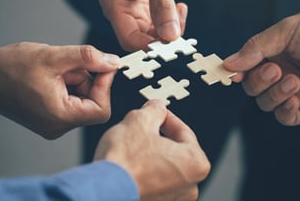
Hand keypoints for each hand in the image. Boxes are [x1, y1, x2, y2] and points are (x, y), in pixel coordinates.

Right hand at [0, 42, 118, 138]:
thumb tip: (113, 62)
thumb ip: (88, 58)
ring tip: (54, 70)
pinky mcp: (48, 118)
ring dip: (75, 80)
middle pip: (92, 104)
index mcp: (60, 117)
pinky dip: (67, 85)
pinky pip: (70, 101)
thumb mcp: (54, 56)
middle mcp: (57, 126)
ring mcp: (52, 124)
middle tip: (67, 65)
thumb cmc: (11, 67)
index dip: (106, 86)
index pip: (102, 109)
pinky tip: (50, 76)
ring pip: (81, 100)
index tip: (102, 65)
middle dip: (86, 80)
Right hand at [94, 100, 209, 200]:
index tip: (157, 112)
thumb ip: (154, 110)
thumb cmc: (124, 164)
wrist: (103, 190)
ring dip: (150, 157)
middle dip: (158, 138)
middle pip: (175, 152)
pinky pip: (153, 185)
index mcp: (196, 164)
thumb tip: (157, 107)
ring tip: (132, 148)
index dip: (166, 117)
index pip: (184, 131)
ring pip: (163, 169)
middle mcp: (189, 187)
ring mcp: (173, 200)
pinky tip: (129, 166)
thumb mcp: (139, 120)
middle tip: (142, 128)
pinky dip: (144, 175)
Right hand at [99, 0, 187, 50]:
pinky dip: (170, 21)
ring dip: (168, 30)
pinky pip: (157, 23)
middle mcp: (120, 9)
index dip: (149, 46)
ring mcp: (132, 8)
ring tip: (180, 13)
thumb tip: (169, 36)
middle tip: (181, 32)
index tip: (170, 46)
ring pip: (150, 33)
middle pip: (140, 39)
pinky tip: (179, 8)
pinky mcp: (144, 6)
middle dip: (161, 38)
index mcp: (114, 3)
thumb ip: (163, 8)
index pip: (129, 38)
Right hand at [223, 6, 299, 125]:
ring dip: (274, 94)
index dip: (235, 72)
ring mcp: (293, 90)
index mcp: (272, 52)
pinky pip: (285, 117)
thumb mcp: (287, 30)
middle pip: (251, 87)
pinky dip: (284, 111)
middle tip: (276, 70)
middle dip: (259, 81)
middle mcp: (280, 72)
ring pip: (265, 103)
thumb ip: (256, 47)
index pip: (244, 66)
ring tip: (295, 81)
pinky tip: (294, 99)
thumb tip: (228, 64)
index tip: (230, 74)